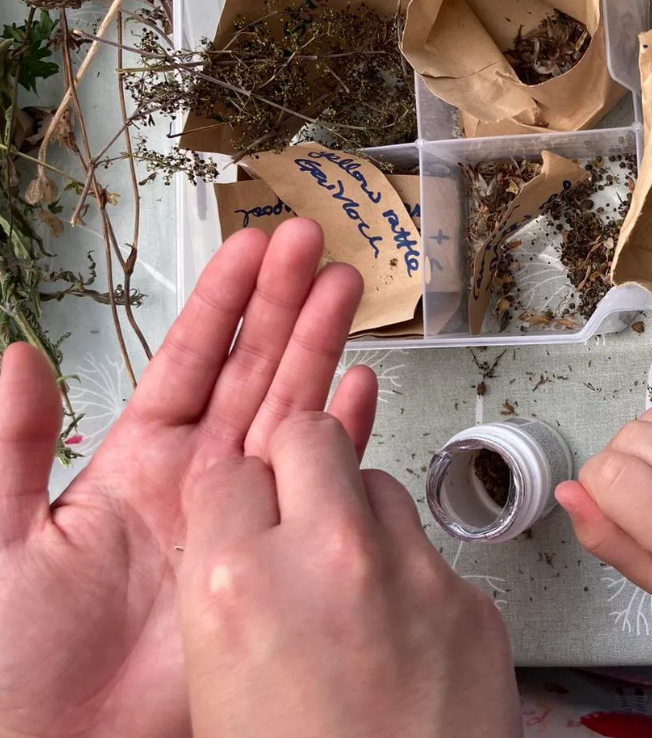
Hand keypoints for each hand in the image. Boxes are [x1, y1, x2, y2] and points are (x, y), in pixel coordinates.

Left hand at [0, 219, 377, 737]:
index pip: (189, 361)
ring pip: (291, 411)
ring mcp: (241, 515)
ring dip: (321, 350)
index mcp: (133, 462)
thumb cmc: (11, 660)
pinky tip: (360, 391)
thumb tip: (17, 358)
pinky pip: (316, 483)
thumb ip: (12, 447)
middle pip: (253, 371)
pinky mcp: (272, 559)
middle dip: (286, 305)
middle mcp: (196, 478)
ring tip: (349, 293)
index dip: (224, 303)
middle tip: (316, 247)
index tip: (254, 248)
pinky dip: (343, 436)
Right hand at [179, 412, 521, 737]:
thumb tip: (243, 533)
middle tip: (302, 510)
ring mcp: (411, 572)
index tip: (248, 514)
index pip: (231, 471)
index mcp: (238, 585)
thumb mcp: (218, 685)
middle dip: (301, 466)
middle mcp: (329, 559)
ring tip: (351, 582)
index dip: (239, 496)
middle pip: (312, 437)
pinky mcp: (471, 596)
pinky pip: (429, 549)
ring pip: (380, 482)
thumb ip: (229, 590)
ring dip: (360, 515)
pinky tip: (400, 631)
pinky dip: (411, 573)